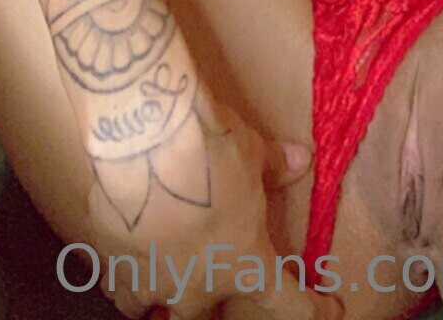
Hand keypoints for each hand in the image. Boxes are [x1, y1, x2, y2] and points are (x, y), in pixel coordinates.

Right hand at [81, 94, 342, 319]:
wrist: (147, 139)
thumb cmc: (212, 147)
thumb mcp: (253, 152)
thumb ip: (274, 166)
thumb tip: (300, 160)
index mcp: (244, 264)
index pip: (289, 303)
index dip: (313, 309)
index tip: (331, 310)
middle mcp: (196, 284)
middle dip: (203, 308)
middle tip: (208, 294)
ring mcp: (151, 277)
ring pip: (146, 308)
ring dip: (152, 298)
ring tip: (152, 287)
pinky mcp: (112, 258)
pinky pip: (114, 277)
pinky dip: (119, 268)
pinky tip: (120, 253)